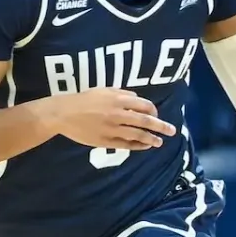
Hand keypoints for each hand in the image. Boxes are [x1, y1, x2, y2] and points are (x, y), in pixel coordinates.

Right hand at [43, 88, 175, 150]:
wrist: (64, 113)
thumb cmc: (83, 99)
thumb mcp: (103, 90)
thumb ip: (121, 93)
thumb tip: (137, 99)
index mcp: (118, 99)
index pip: (144, 105)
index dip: (153, 110)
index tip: (156, 114)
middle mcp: (118, 114)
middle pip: (145, 121)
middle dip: (160, 126)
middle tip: (172, 131)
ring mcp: (112, 128)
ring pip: (137, 135)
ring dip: (150, 139)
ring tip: (159, 142)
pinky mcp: (105, 140)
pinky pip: (125, 145)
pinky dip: (137, 146)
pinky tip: (144, 146)